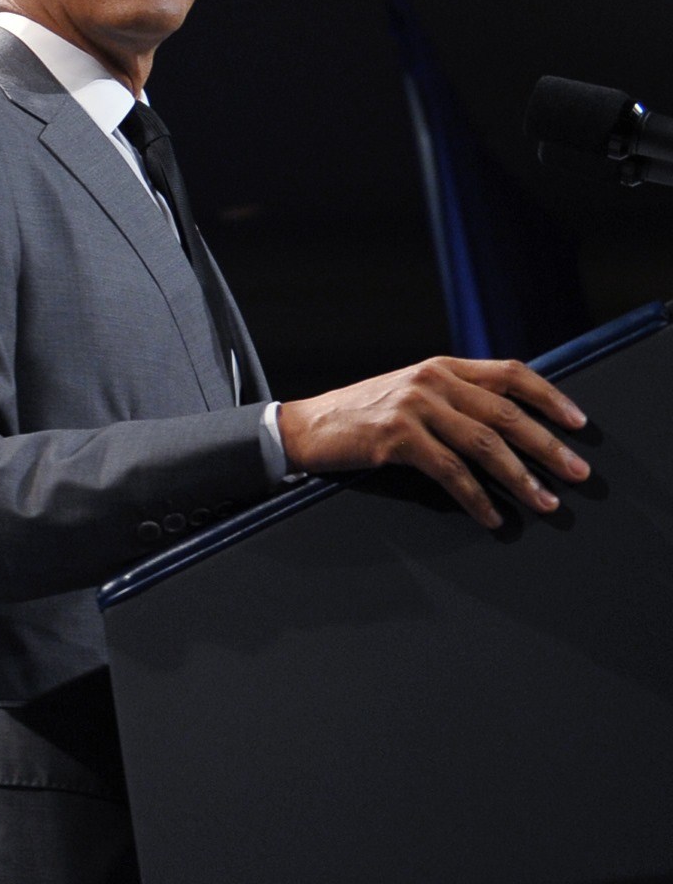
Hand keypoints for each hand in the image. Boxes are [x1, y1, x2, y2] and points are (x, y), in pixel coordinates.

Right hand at [278, 358, 588, 529]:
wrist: (306, 426)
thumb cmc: (363, 415)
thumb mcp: (412, 393)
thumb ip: (455, 397)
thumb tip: (511, 424)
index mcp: (442, 367)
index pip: (511, 373)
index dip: (550, 397)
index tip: (579, 424)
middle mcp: (431, 381)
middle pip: (505, 413)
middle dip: (547, 446)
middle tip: (578, 473)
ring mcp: (413, 408)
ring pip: (483, 444)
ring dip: (520, 478)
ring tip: (545, 502)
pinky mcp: (396, 438)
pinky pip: (449, 472)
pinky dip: (476, 497)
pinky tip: (491, 516)